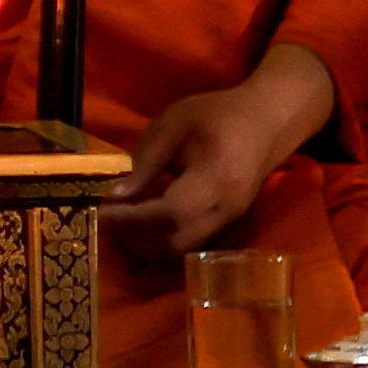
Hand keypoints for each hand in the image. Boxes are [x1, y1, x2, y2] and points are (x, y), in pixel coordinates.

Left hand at [105, 44, 337, 258]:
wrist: (266, 122)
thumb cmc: (217, 115)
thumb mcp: (173, 126)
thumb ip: (145, 163)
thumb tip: (115, 196)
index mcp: (217, 180)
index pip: (171, 213)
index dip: (132, 218)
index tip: (100, 211)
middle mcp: (227, 210)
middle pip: (176, 244)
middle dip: (135, 238)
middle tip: (105, 218)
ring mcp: (230, 223)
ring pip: (181, 251)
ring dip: (145, 244)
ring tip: (118, 221)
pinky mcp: (226, 226)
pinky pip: (189, 244)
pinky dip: (160, 240)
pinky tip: (140, 222)